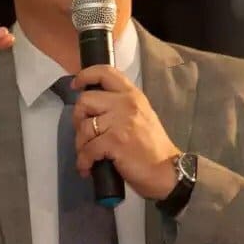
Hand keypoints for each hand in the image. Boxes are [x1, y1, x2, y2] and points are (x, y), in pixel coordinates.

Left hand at [70, 65, 179, 199]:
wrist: (167, 170)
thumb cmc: (153, 147)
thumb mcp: (142, 115)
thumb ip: (120, 106)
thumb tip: (94, 108)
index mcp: (132, 95)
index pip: (105, 72)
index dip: (85, 76)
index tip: (76, 85)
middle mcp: (126, 103)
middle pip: (85, 100)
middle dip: (78, 118)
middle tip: (84, 133)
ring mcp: (120, 122)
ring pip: (83, 126)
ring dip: (80, 144)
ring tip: (87, 156)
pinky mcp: (115, 142)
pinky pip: (87, 149)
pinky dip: (84, 161)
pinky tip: (87, 168)